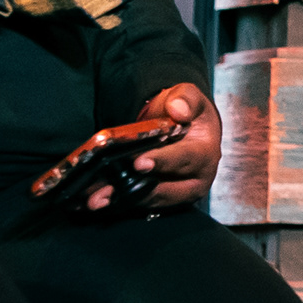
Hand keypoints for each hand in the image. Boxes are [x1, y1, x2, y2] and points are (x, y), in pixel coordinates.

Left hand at [102, 83, 219, 211]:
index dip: (162, 162)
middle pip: (166, 190)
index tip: (139, 163)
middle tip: (111, 189)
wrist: (183, 128)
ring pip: (150, 202)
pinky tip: (97, 201)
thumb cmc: (186, 113)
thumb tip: (178, 111)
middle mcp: (195, 181)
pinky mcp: (161, 201)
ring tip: (96, 199)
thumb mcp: (188, 97)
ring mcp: (178, 195)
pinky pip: (140, 205)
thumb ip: (185, 99)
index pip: (184, 159)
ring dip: (122, 201)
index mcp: (205, 155)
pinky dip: (118, 204)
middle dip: (137, 190)